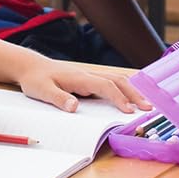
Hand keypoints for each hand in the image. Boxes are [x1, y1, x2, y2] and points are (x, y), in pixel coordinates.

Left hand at [13, 56, 149, 114]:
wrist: (30, 67)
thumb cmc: (36, 79)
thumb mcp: (42, 90)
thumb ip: (58, 98)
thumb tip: (75, 107)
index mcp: (79, 77)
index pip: (105, 86)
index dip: (119, 98)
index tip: (130, 111)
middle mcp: (87, 75)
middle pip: (117, 80)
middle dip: (133, 93)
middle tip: (148, 107)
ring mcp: (89, 76)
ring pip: (116, 80)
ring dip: (131, 90)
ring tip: (145, 103)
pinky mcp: (87, 80)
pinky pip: (110, 83)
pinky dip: (123, 89)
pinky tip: (130, 97)